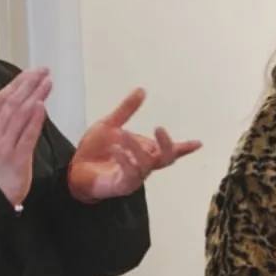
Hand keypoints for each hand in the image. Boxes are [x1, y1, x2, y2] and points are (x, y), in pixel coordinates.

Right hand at [0, 68, 52, 205]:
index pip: (2, 99)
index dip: (18, 83)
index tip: (32, 72)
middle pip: (12, 103)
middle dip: (29, 85)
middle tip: (43, 71)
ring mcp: (5, 146)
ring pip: (20, 116)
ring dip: (34, 96)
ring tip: (47, 83)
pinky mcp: (17, 159)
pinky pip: (26, 136)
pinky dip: (34, 120)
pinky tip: (42, 106)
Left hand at [67, 88, 200, 202]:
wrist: (75, 168)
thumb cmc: (95, 150)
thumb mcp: (110, 125)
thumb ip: (126, 110)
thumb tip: (142, 89)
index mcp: (145, 152)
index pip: (169, 150)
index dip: (185, 148)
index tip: (199, 143)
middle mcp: (144, 166)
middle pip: (166, 159)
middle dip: (167, 144)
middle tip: (159, 128)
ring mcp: (135, 177)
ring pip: (146, 164)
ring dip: (136, 148)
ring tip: (121, 135)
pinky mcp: (122, 186)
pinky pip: (130, 174)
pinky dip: (125, 160)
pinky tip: (115, 149)